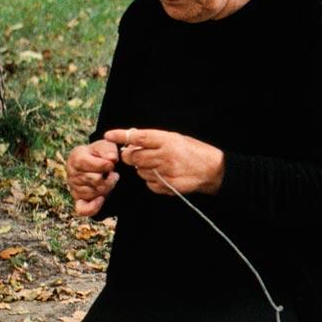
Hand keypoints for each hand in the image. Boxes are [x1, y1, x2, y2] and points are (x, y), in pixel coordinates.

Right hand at [66, 140, 120, 216]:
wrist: (97, 163)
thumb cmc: (101, 154)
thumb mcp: (106, 146)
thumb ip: (109, 150)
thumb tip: (112, 159)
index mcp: (76, 157)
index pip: (85, 163)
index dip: (102, 165)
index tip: (112, 164)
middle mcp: (71, 173)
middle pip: (93, 180)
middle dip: (108, 178)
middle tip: (114, 174)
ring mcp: (73, 187)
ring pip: (93, 193)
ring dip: (106, 188)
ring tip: (109, 180)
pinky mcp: (78, 200)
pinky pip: (83, 209)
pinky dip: (93, 207)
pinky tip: (101, 200)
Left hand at [101, 128, 224, 196]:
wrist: (213, 169)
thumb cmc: (194, 151)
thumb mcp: (176, 138)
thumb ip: (155, 139)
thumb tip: (132, 139)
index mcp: (167, 140)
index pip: (138, 137)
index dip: (121, 135)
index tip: (108, 135)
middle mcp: (165, 156)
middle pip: (133, 157)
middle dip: (130, 156)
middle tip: (135, 154)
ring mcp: (166, 172)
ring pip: (140, 171)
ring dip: (142, 168)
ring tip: (157, 165)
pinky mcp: (167, 186)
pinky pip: (149, 183)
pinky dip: (151, 180)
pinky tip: (163, 175)